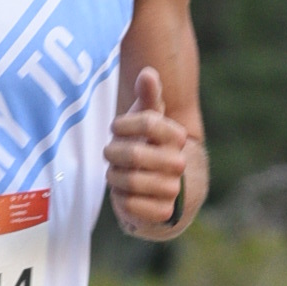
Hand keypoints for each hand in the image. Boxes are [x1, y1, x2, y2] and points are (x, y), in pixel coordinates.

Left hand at [105, 65, 187, 231]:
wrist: (156, 186)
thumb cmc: (146, 145)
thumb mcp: (146, 119)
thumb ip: (148, 96)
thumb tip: (148, 73)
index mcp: (174, 137)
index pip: (150, 122)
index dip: (124, 123)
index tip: (115, 126)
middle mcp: (178, 162)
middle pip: (135, 155)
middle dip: (114, 153)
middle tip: (109, 153)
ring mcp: (172, 189)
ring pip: (131, 181)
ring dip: (114, 176)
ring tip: (113, 172)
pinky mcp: (163, 212)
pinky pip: (131, 205)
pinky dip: (119, 198)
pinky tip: (121, 192)